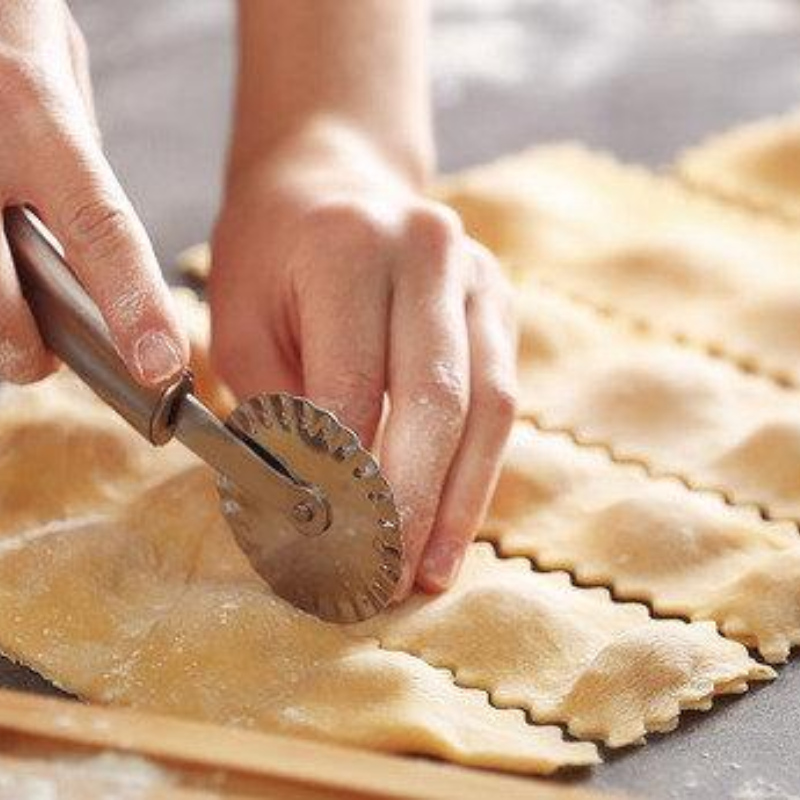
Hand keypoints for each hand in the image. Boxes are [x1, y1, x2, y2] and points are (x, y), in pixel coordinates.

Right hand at [0, 0, 186, 384]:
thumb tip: (96, 244)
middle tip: (39, 362)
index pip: (100, 227)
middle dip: (22, 347)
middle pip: (0, 291)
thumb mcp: (56, 72)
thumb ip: (76, 160)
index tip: (158, 365)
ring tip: (4, 311)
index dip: (132, 304)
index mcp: (36, 111)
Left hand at [210, 122, 516, 595]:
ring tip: (431, 567)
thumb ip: (278, 408)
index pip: (355, 386)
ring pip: (488, 405)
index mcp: (347, 248)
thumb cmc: (271, 252)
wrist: (331, 179)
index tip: (327, 546)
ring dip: (460, 497)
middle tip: (386, 576)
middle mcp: (427, 252)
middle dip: (411, 502)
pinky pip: (502, 395)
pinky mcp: (500, 302)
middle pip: (438, 400)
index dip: (343, 478)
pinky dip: (478, 464)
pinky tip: (455, 516)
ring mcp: (478, 275)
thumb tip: (313, 508)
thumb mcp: (241, 319)